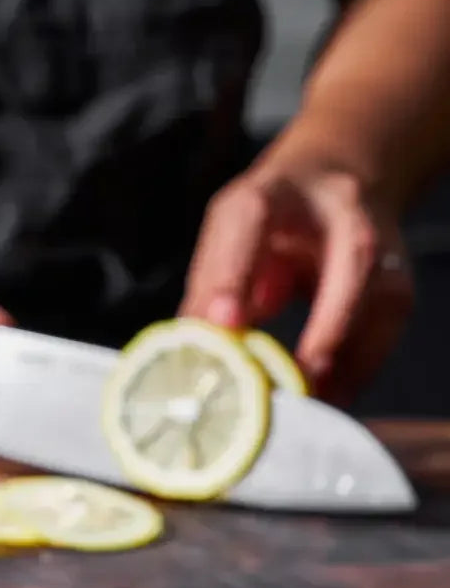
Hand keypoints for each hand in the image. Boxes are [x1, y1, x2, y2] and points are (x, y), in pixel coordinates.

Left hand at [179, 139, 414, 403]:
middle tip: (294, 384)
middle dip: (327, 328)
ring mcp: (381, 245)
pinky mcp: (398, 284)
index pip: (250, 221)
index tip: (222, 325)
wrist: (334, 181)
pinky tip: (323, 398)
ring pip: (380, 304)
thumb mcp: (229, 239)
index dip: (234, 275)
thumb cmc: (270, 220)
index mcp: (275, 192)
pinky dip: (354, 375)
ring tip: (303, 406)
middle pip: (352, 260)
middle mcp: (341, 209)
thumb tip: (188, 351)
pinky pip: (384, 335)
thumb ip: (209, 288)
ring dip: (343, 366)